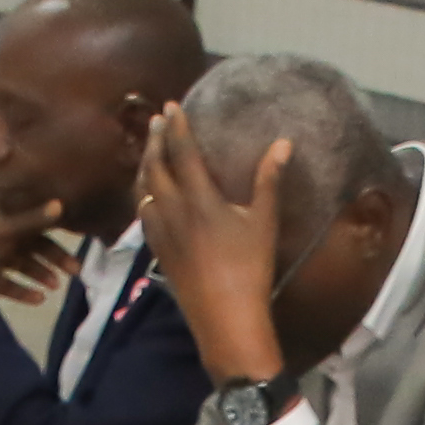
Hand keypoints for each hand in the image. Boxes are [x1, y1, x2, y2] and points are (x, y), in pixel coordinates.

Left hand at [0, 190, 73, 286]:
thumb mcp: (9, 229)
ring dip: (40, 275)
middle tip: (75, 272)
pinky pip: (9, 284)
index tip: (77, 243)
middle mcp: (2, 235)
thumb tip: (61, 204)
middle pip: (34, 247)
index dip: (58, 233)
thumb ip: (35, 219)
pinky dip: (23, 291)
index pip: (38, 223)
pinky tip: (38, 300)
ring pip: (23, 266)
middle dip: (54, 260)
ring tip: (55, 288)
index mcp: (6, 217)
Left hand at [135, 107, 292, 376]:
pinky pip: (142, 213)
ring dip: (145, 165)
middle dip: (155, 140)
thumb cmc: (250, 270)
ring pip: (143, 189)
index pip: (182, 152)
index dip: (176, 126)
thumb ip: (269, 180)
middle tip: (157, 121)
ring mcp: (160, 232)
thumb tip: (282, 144)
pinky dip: (143, 194)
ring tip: (150, 150)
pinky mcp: (157, 250)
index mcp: (199, 199)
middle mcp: (172, 210)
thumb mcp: (264, 223)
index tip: (172, 106)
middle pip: (155, 166)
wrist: (225, 319)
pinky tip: (148, 194)